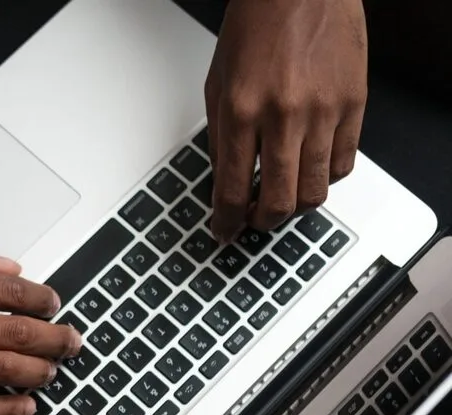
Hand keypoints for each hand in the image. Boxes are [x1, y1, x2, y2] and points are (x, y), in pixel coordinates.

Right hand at [0, 229, 80, 414]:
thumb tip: (6, 266)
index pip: (8, 291)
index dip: (41, 298)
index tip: (53, 303)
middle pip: (14, 334)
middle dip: (54, 338)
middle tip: (72, 341)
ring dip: (37, 372)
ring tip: (53, 370)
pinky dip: (2, 410)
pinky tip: (22, 407)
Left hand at [205, 0, 367, 240]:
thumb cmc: (256, 25)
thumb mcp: (218, 81)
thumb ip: (220, 135)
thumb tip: (223, 181)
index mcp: (239, 109)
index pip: (231, 188)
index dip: (227, 220)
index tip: (224, 232)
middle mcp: (282, 115)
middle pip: (277, 201)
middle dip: (262, 222)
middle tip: (255, 221)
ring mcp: (322, 112)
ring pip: (314, 191)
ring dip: (295, 206)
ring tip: (283, 199)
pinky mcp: (354, 105)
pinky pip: (343, 164)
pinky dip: (326, 178)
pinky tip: (311, 169)